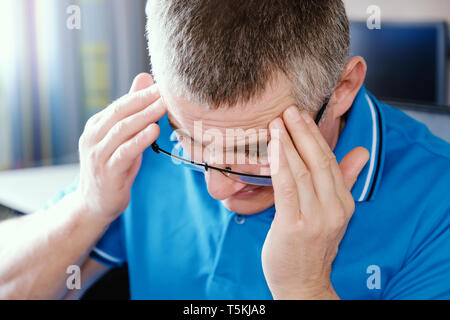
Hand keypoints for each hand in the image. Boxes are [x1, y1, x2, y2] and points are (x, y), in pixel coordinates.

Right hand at [75, 73, 166, 224]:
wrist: (95, 203)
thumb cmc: (113, 167)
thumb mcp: (121, 139)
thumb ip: (132, 111)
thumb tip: (145, 78)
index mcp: (96, 127)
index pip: (120, 105)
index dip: (140, 94)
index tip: (161, 85)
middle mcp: (92, 138)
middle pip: (119, 113)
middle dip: (143, 100)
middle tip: (164, 91)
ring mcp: (98, 155)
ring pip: (122, 130)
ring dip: (144, 117)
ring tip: (163, 106)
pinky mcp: (107, 172)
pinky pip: (124, 152)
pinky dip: (140, 140)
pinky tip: (154, 130)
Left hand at [261, 106, 369, 299]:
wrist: (302, 283)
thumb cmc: (311, 245)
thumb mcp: (333, 213)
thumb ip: (344, 180)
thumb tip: (361, 153)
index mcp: (343, 203)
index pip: (331, 161)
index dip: (315, 137)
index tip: (302, 116)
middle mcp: (334, 209)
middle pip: (319, 162)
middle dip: (303, 133)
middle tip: (289, 111)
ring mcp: (315, 219)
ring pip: (302, 172)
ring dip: (288, 144)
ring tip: (277, 123)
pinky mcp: (294, 227)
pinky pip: (287, 188)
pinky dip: (280, 164)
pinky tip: (273, 148)